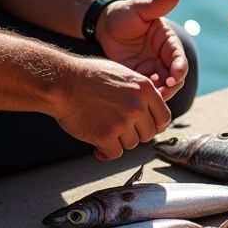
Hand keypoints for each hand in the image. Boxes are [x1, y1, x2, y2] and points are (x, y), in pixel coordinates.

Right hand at [53, 54, 172, 161]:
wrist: (63, 83)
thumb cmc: (88, 76)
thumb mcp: (123, 74)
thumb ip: (140, 92)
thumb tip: (150, 110)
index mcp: (145, 89)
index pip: (164, 118)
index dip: (155, 125)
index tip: (145, 128)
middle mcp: (137, 106)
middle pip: (148, 134)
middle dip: (134, 134)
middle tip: (119, 129)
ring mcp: (122, 122)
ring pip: (131, 144)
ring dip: (118, 142)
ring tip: (104, 131)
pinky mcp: (106, 136)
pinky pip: (114, 154)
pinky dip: (105, 152)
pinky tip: (97, 145)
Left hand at [95, 0, 186, 98]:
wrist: (103, 26)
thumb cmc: (124, 13)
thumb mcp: (139, 8)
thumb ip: (157, 5)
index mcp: (167, 41)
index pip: (179, 58)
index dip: (179, 69)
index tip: (174, 77)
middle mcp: (163, 57)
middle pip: (175, 77)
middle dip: (172, 86)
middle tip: (161, 92)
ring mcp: (151, 68)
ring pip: (163, 86)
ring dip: (160, 93)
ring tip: (149, 95)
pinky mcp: (138, 77)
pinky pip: (146, 89)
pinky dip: (146, 94)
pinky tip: (138, 95)